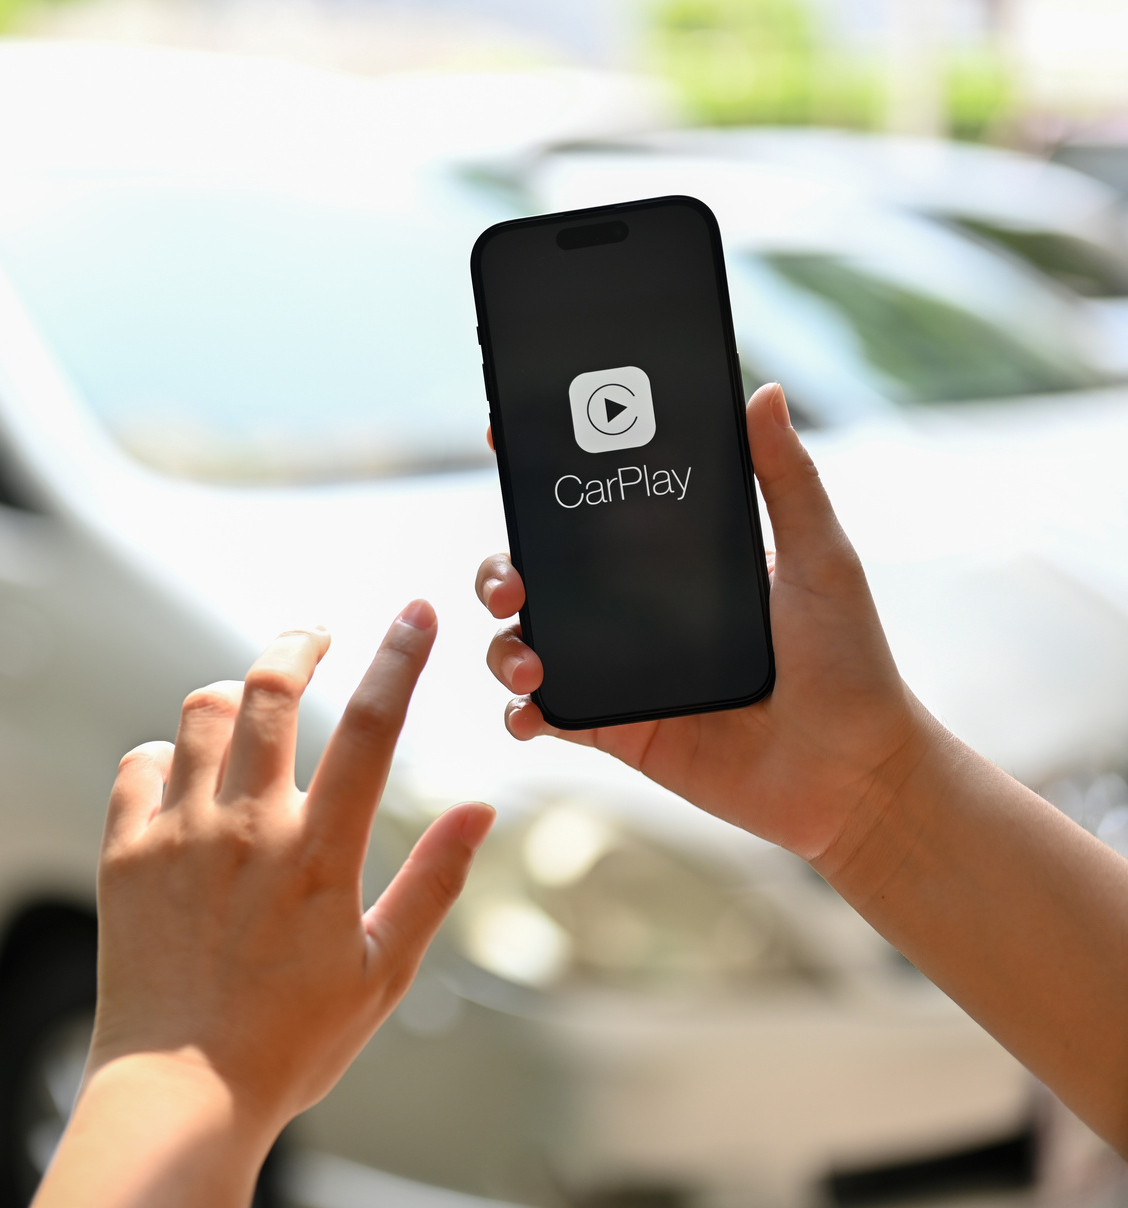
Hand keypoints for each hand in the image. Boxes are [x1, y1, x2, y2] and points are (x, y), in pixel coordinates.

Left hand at [35, 603, 494, 1207]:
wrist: (178, 1089)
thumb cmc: (287, 1041)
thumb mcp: (383, 972)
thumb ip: (434, 881)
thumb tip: (480, 809)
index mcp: (319, 855)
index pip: (372, 728)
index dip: (400, 658)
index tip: (415, 615)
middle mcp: (246, 830)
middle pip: (271, 690)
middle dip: (300, 644)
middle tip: (316, 639)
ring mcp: (178, 835)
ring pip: (200, 713)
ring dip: (232, 699)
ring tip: (252, 717)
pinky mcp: (124, 852)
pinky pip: (138, 764)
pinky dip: (164, 757)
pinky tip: (185, 781)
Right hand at [476, 383, 929, 868]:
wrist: (854, 775)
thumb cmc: (850, 663)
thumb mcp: (820, 559)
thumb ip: (787, 479)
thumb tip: (762, 393)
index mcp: (672, 561)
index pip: (593, 511)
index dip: (541, 480)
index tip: (505, 444)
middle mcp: (633, 611)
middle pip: (537, 575)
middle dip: (500, 571)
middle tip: (512, 584)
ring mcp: (618, 670)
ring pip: (524, 643)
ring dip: (504, 645)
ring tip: (529, 661)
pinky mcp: (615, 729)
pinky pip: (544, 715)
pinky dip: (520, 711)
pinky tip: (529, 708)